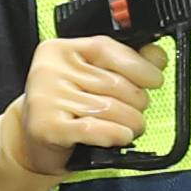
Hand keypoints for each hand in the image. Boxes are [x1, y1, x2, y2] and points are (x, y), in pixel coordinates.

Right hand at [8, 33, 163, 174]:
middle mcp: (49, 70)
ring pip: (111, 109)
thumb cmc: (67, 107)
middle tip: (135, 112)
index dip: (139, 66)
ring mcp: (46, 98)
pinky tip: (120, 136)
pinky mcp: (46, 127)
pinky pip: (95, 129)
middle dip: (137, 103)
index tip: (154, 80)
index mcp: (61, 50)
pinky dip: (116, 134)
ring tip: (128, 127)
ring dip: (130, 123)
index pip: (107, 49)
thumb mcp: (93, 77)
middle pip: (115, 83)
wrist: (32, 141)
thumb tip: (157, 56)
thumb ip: (126, 62)